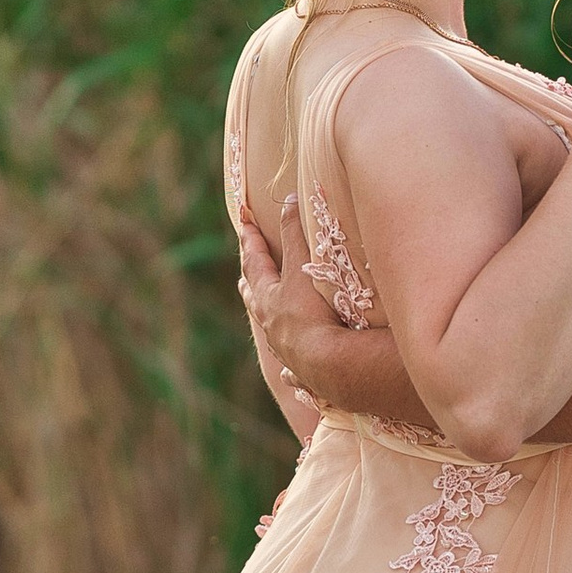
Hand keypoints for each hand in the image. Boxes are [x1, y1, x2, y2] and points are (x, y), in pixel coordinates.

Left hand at [238, 200, 346, 407]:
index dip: (252, 242)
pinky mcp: (303, 372)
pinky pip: (292, 369)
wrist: (329, 364)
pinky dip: (290, 367)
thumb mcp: (302, 267)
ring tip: (262, 315)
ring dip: (266, 320)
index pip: (256, 263)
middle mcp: (272, 324)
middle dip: (250, 284)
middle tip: (242, 278)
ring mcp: (285, 349)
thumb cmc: (313, 313)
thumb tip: (288, 199)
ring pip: (270, 331)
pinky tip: (289, 373)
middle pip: (255, 299)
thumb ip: (295, 234)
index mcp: (270, 298)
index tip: (244, 226)